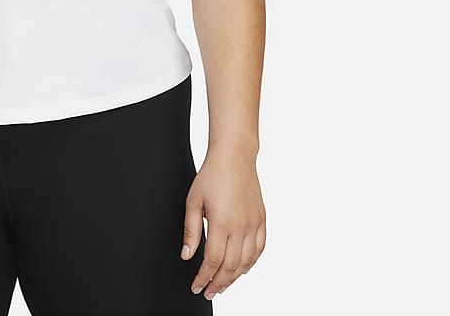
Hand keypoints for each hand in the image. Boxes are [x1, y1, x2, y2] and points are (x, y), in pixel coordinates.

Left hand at [180, 146, 265, 300]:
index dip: (204, 277)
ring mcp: (254, 224)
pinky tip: (241, 268)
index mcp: (222, 223)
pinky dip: (251, 263)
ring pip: (246, 262)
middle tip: (209, 292)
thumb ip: (191, 230)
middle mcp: (241, 227)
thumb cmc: (212, 175)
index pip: (213, 261)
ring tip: (222, 284)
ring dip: (234, 277)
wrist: (234, 157)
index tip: (196, 286)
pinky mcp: (261, 220)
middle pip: (231, 267)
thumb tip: (187, 255)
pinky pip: (259, 249)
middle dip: (218, 283)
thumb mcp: (193, 201)